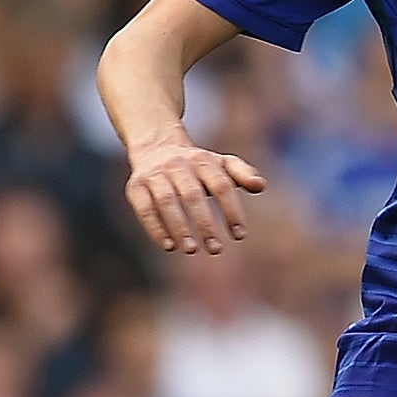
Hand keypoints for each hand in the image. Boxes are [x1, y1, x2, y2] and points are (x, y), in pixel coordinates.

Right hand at [124, 134, 265, 254]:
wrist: (156, 147)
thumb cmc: (198, 165)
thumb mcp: (222, 164)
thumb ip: (242, 174)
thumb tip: (261, 186)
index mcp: (203, 160)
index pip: (221, 185)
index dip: (231, 210)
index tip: (240, 235)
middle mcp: (178, 164)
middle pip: (192, 195)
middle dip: (205, 224)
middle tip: (216, 249)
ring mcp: (155, 174)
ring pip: (166, 201)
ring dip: (179, 227)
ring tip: (192, 250)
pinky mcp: (136, 186)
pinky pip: (144, 208)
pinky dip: (155, 227)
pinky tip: (169, 246)